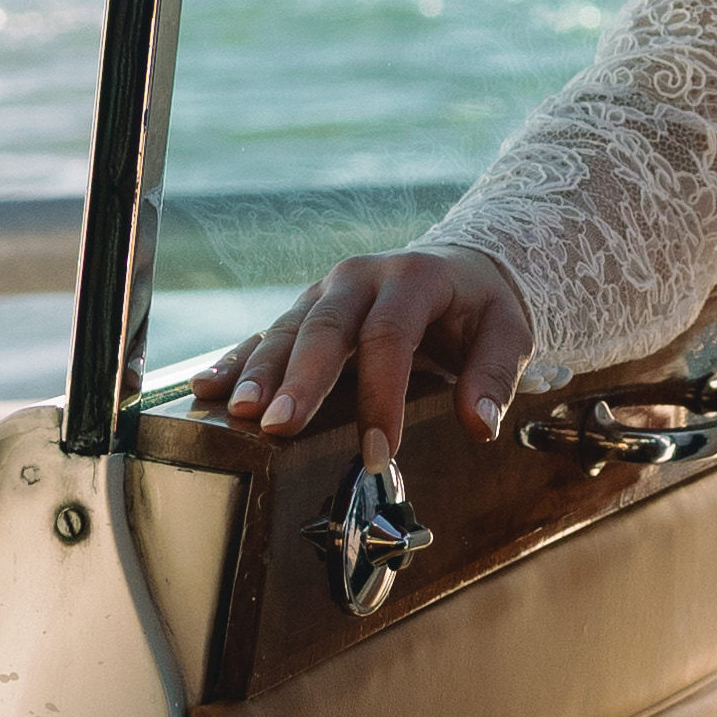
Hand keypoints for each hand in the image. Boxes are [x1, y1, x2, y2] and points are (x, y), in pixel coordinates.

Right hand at [206, 243, 531, 449]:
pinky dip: (237, 362)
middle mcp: (361, 277)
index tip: (379, 447)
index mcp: (414, 277)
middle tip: (280, 425)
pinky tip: (208, 388)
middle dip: (301, 379)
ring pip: (286, 329)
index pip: (390, 334)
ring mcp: (325, 292)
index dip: (382, 392)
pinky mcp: (305, 312)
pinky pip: (266, 335)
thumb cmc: (480, 309)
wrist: (457, 269)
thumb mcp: (509, 332)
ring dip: (260, 372)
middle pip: (326, 327)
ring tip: (238, 412)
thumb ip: (495, 376)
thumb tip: (480, 425)